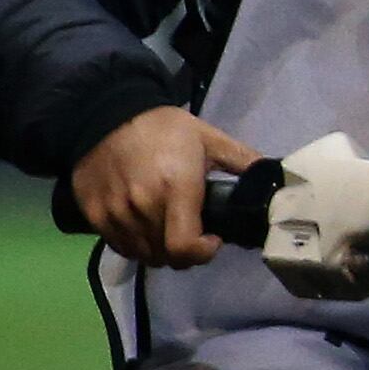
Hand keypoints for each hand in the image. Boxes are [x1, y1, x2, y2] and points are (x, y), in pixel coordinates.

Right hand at [69, 106, 258, 267]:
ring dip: (161, 251)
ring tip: (170, 231)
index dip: (202, 253)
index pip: (183, 247)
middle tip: (194, 236)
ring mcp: (114, 213)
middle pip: (166, 256)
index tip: (213, 239)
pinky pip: (119, 245)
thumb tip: (275, 178)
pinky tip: (146, 227)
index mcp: (175, 190)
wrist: (107, 113)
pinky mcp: (93, 213)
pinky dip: (136, 245)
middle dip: (186, 253)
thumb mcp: (209, 139)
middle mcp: (142, 207)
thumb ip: (243, 161)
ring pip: (142, 254)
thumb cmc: (164, 127)